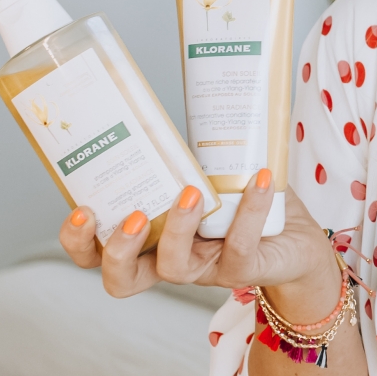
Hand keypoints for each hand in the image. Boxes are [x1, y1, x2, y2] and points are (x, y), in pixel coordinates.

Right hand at [58, 175, 340, 319]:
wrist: (297, 242)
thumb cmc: (243, 205)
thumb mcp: (208, 176)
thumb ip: (183, 155)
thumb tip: (165, 98)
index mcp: (151, 241)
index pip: (96, 255)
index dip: (78, 242)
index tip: (81, 208)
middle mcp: (171, 261)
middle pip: (121, 277)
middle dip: (117, 249)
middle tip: (132, 213)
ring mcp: (207, 270)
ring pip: (174, 268)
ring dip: (177, 228)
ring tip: (190, 191)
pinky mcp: (245, 269)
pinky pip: (240, 245)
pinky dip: (249, 209)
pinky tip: (260, 178)